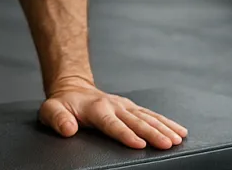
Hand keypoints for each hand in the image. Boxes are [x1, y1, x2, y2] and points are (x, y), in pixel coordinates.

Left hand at [40, 79, 188, 149]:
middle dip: (153, 132)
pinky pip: (152, 115)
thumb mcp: (51, 110)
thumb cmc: (62, 104)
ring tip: (178, 138)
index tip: (139, 143)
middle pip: (135, 121)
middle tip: (167, 143)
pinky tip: (180, 131)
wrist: (72, 88)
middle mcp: (114, 105)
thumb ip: (57, 119)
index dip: (125, 134)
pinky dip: (167, 122)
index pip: (112, 124)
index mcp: (95, 108)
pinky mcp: (132, 108)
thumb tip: (68, 128)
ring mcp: (125, 106)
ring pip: (148, 117)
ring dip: (164, 127)